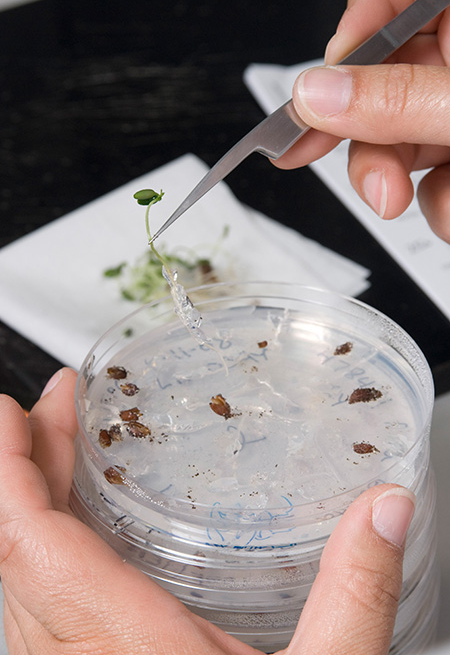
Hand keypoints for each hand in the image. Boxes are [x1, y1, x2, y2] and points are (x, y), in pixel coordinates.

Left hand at [0, 368, 414, 654]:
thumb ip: (355, 591)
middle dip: (27, 461)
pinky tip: (75, 517)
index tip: (17, 409)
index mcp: (119, 646)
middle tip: (58, 403)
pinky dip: (41, 538)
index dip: (9, 469)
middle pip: (16, 543)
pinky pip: (34, 596)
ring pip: (18, 569)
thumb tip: (385, 507)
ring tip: (62, 441)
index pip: (26, 541)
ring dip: (30, 496)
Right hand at [274, 0, 449, 242]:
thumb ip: (395, 99)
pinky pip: (429, 174)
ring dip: (399, 185)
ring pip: (399, 140)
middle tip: (368, 180)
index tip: (326, 89)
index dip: (351, 38)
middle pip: (377, 84)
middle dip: (368, 143)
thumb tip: (315, 96)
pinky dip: (436, 201)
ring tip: (432, 201)